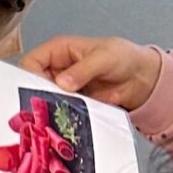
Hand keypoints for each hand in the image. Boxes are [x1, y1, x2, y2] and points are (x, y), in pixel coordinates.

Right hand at [20, 34, 162, 114]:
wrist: (142, 78)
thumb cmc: (123, 57)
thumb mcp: (104, 58)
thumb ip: (83, 70)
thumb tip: (62, 81)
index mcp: (58, 50)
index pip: (31, 62)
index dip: (30, 76)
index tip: (38, 91)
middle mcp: (57, 69)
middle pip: (34, 83)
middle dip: (38, 95)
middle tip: (45, 107)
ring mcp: (64, 88)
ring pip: (46, 99)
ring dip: (51, 108)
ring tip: (58, 116)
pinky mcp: (73, 103)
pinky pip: (61, 111)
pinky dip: (63, 117)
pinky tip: (66, 121)